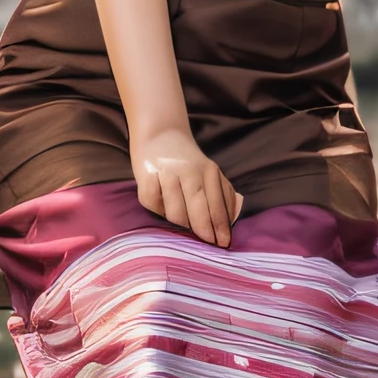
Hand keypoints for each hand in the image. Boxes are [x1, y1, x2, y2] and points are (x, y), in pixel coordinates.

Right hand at [132, 129, 242, 246]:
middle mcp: (189, 171)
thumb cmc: (188, 160)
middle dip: (204, 231)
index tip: (223, 244)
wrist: (161, 133)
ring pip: (175, 213)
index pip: (216, 205)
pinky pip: (153, 205)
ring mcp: (166, 173)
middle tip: (207, 244)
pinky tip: (162, 206)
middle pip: (198, 210)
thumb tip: (230, 220)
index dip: (220, 227)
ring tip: (183, 224)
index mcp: (209, 171)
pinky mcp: (146, 176)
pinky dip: (158, 210)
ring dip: (180, 224)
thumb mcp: (210, 171)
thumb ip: (222, 192)